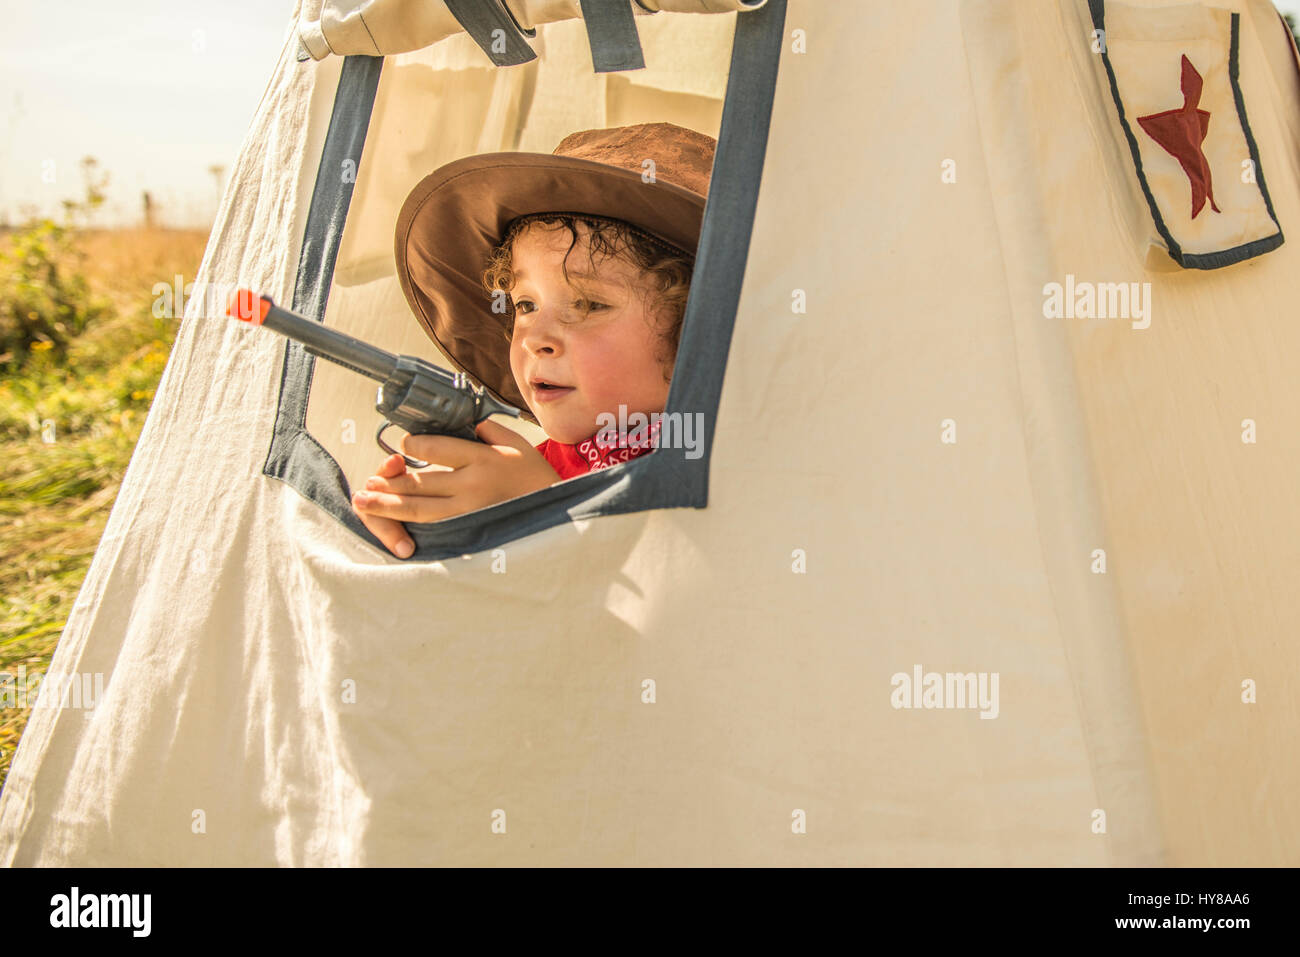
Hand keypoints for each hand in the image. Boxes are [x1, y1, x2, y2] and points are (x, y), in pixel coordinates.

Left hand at [351, 419, 560, 557]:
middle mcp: (472, 485)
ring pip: (420, 509)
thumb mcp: (516, 443)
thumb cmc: (536, 477)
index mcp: (482, 457)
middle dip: (389, 481)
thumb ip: (486, 430)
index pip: (433, 448)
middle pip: (420, 482)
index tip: (403, 445)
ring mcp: (470, 512)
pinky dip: (410, 525)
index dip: (410, 445)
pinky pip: (434, 529)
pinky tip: (393, 523)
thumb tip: (460, 423)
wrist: (558, 514)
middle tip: (367, 481)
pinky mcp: (471, 531)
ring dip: (388, 505)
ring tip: (364, 501)